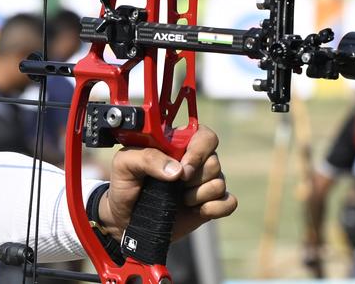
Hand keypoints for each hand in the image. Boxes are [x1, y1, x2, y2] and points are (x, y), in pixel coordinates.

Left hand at [98, 126, 236, 240]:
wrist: (125, 219)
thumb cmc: (125, 185)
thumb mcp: (125, 164)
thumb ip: (147, 158)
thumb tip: (177, 170)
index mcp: (176, 144)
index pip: (205, 135)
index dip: (199, 150)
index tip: (183, 168)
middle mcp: (194, 161)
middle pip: (214, 161)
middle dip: (195, 177)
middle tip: (175, 185)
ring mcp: (203, 183)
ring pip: (220, 182)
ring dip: (199, 195)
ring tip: (179, 199)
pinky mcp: (209, 204)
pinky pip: (229, 202)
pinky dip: (215, 208)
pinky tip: (195, 210)